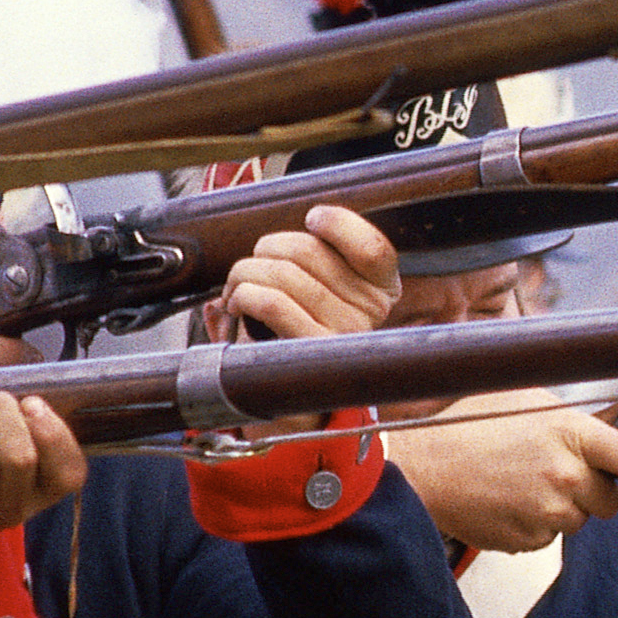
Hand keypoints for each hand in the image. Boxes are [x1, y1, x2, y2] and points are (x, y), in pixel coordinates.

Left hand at [213, 205, 402, 345]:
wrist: (292, 397)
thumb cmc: (298, 331)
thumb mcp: (321, 291)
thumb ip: (317, 257)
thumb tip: (304, 223)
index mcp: (380, 289)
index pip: (373, 248)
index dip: (339, 223)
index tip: (312, 220)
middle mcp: (372, 311)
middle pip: (308, 249)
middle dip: (265, 250)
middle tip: (251, 268)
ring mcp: (345, 332)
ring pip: (281, 273)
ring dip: (244, 274)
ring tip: (237, 290)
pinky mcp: (312, 350)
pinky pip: (271, 303)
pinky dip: (243, 296)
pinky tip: (237, 305)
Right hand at [388, 401, 617, 551]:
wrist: (419, 470)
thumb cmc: (466, 428)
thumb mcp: (524, 402)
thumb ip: (570, 420)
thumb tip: (605, 434)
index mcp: (570, 433)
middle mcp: (567, 475)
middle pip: (609, 499)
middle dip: (589, 490)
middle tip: (547, 470)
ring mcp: (549, 512)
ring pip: (578, 520)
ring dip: (558, 507)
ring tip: (516, 483)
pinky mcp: (530, 541)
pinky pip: (549, 537)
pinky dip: (533, 524)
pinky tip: (504, 502)